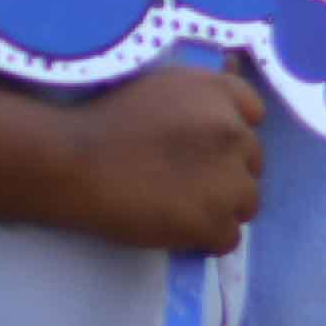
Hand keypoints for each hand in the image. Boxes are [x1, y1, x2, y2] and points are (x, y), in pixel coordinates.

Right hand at [69, 62, 266, 251]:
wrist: (71, 163)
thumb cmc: (104, 121)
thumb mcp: (160, 86)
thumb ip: (200, 96)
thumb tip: (230, 100)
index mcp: (219, 93)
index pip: (254, 114)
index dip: (229, 133)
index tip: (204, 146)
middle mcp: (233, 132)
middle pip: (252, 162)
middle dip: (226, 171)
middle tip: (184, 180)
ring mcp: (228, 179)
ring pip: (246, 202)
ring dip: (220, 208)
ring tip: (180, 208)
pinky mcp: (212, 221)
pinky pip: (229, 238)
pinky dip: (206, 239)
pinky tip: (177, 230)